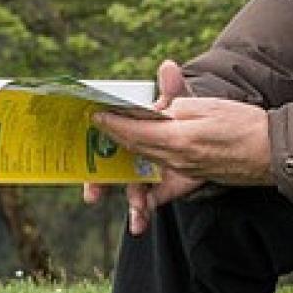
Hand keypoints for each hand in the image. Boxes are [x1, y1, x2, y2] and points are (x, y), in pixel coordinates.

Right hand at [82, 59, 205, 234]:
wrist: (214, 132)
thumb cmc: (186, 113)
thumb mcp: (182, 100)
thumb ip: (174, 89)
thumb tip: (168, 66)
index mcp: (134, 130)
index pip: (109, 139)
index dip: (92, 149)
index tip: (78, 159)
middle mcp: (136, 152)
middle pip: (112, 169)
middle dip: (100, 183)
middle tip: (92, 195)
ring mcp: (149, 170)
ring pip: (132, 188)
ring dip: (129, 204)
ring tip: (133, 218)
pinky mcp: (165, 185)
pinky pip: (151, 201)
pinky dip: (144, 213)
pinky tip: (140, 225)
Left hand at [92, 69, 272, 192]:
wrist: (274, 152)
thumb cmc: (246, 125)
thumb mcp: (210, 106)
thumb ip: (180, 105)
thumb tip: (162, 110)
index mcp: (179, 139)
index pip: (135, 131)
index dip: (113, 124)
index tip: (96, 115)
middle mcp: (177, 160)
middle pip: (137, 149)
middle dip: (115, 137)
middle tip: (100, 125)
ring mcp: (185, 172)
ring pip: (147, 164)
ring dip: (129, 154)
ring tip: (115, 144)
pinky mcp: (194, 178)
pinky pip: (163, 183)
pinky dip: (148, 185)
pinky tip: (139, 190)